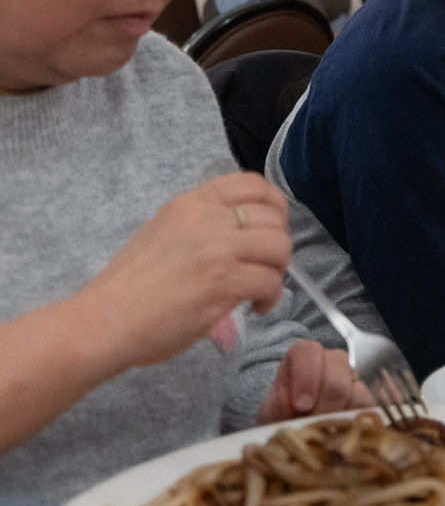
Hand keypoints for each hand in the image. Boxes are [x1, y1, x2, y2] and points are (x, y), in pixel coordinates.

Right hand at [79, 174, 293, 371]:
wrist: (103, 321)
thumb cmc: (130, 286)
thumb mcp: (163, 232)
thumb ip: (201, 224)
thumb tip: (242, 233)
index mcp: (190, 203)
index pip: (252, 183)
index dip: (274, 204)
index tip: (272, 227)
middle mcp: (206, 219)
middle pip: (273, 217)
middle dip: (278, 243)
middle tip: (264, 266)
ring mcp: (216, 249)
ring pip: (279, 247)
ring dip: (278, 270)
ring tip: (260, 288)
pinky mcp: (223, 282)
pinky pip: (271, 281)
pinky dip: (271, 296)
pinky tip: (255, 306)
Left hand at [256, 340, 371, 423]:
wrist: (297, 438)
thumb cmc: (283, 420)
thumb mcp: (271, 416)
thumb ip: (277, 407)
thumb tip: (290, 403)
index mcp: (303, 358)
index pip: (307, 351)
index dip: (306, 377)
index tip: (301, 406)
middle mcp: (332, 362)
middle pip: (335, 378)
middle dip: (323, 408)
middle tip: (313, 428)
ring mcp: (355, 379)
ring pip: (357, 394)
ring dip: (339, 420)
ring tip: (325, 434)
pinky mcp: (372, 398)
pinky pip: (371, 409)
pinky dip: (356, 423)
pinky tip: (342, 432)